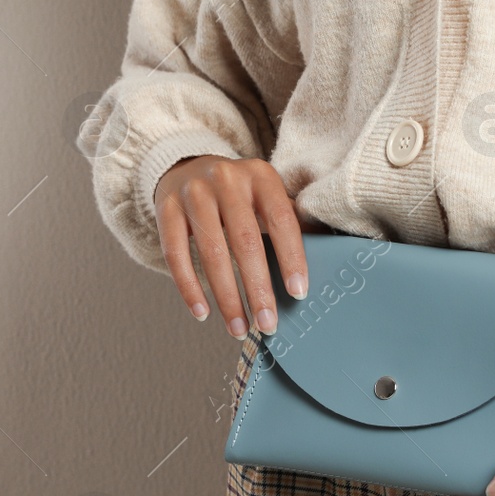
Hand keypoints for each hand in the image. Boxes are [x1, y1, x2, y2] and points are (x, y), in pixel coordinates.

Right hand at [154, 156, 312, 338]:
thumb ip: (290, 221)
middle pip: (245, 241)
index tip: (298, 293)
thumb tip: (328, 259)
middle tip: (267, 324)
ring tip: (238, 327)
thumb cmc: (238, 194)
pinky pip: (176, 255)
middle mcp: (226, 179)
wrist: (185, 167)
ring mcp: (193, 193)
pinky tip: (202, 313)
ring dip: (226, 297)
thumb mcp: (266, 194)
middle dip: (258, 289)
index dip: (291, 258)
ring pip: (211, 253)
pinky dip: (189, 288)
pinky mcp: (166, 209)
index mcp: (260, 176)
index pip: (281, 219)